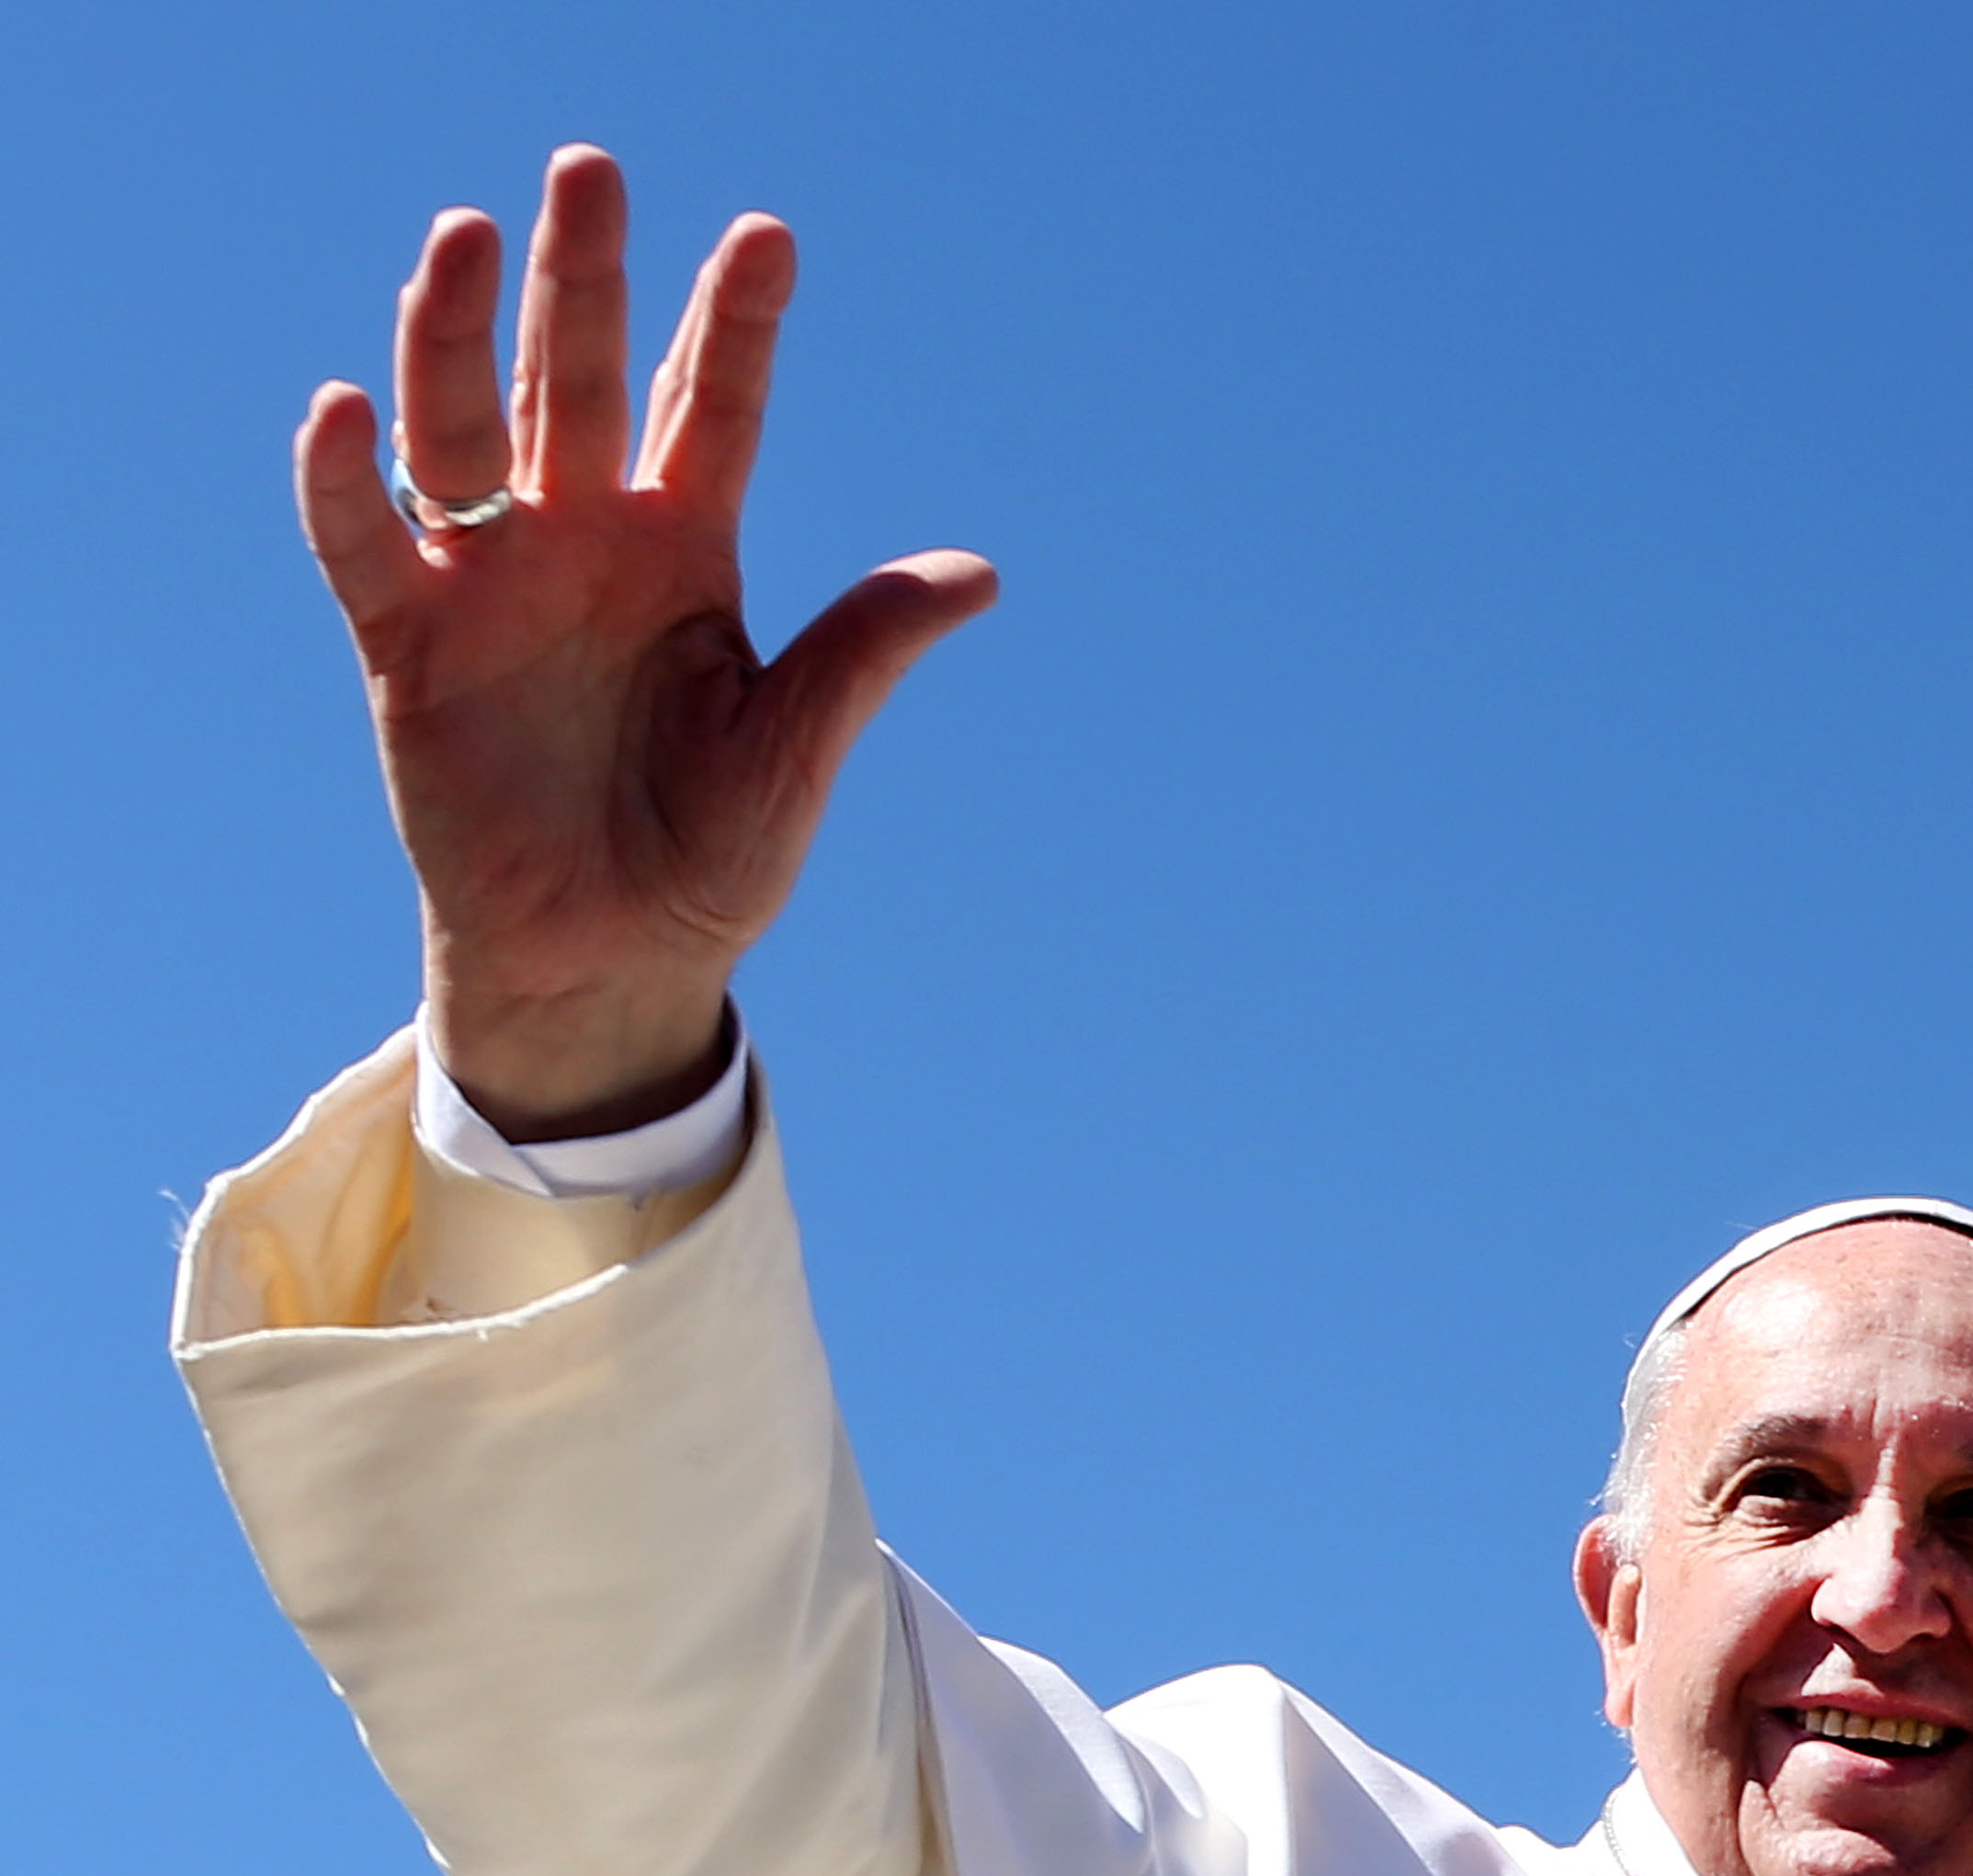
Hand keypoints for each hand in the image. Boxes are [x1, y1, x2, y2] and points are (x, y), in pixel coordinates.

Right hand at [294, 148, 995, 1135]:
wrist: (613, 958)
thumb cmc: (712, 852)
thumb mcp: (799, 747)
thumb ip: (864, 652)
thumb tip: (978, 573)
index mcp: (688, 552)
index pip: (717, 410)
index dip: (736, 325)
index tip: (768, 235)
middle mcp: (585, 539)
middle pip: (580, 380)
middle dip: (584, 280)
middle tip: (591, 170)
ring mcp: (492, 581)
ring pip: (463, 428)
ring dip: (458, 335)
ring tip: (465, 234)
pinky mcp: (408, 641)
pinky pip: (365, 543)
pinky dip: (345, 479)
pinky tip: (345, 406)